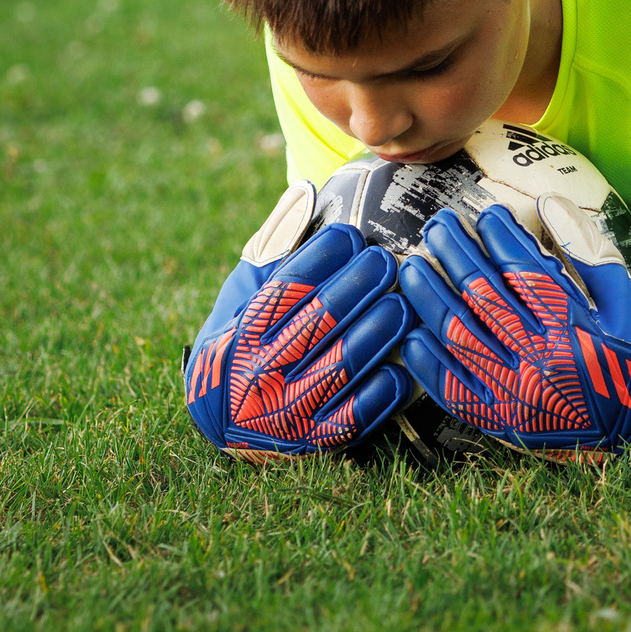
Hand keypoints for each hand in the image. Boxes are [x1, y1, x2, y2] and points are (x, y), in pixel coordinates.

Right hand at [183, 183, 411, 461]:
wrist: (225, 417)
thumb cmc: (244, 334)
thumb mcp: (244, 291)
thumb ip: (274, 247)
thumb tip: (305, 193)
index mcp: (242, 332)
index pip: (284, 289)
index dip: (319, 260)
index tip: (350, 234)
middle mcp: (261, 373)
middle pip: (316, 322)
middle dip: (355, 288)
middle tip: (387, 261)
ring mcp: (290, 410)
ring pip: (342, 366)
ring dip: (378, 331)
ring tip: (405, 302)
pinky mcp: (318, 438)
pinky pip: (355, 417)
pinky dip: (381, 392)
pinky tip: (405, 365)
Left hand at [397, 199, 630, 456]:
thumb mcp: (623, 296)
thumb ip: (585, 250)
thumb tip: (549, 201)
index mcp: (573, 327)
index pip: (525, 272)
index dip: (501, 238)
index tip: (486, 214)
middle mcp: (541, 360)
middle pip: (484, 296)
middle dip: (456, 254)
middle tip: (438, 224)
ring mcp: (517, 395)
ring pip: (461, 337)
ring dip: (432, 298)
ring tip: (413, 266)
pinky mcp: (502, 421)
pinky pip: (455, 391)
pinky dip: (430, 363)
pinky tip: (413, 334)